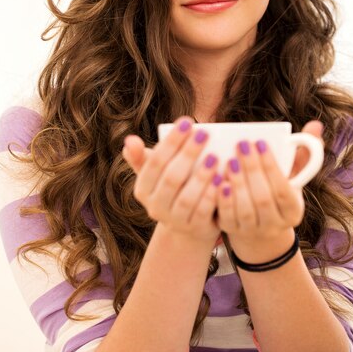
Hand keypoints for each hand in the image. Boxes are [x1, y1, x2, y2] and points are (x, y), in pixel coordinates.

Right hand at [122, 118, 221, 242]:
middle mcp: (155, 207)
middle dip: (188, 154)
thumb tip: (130, 140)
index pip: (155, 162)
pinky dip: (211, 197)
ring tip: (215, 157)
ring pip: (187, 198)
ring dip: (201, 176)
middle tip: (204, 133)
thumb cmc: (175, 187)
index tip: (188, 122)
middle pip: (171, 178)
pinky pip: (203, 212)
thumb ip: (144, 156)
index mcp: (143, 189)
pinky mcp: (194, 229)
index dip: (171, 142)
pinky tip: (222, 181)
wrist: (190, 224)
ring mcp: (174, 221)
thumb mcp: (158, 173)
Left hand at [216, 121, 323, 245]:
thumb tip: (315, 125)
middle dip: (252, 169)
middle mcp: (275, 225)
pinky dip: (223, 200)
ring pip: (245, 210)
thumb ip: (305, 152)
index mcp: (293, 211)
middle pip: (263, 198)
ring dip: (237, 183)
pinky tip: (219, 181)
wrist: (258, 229)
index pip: (283, 190)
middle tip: (242, 144)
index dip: (271, 167)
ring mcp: (253, 231)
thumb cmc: (276, 193)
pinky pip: (227, 218)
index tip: (260, 143)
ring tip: (230, 161)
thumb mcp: (292, 177)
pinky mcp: (232, 231)